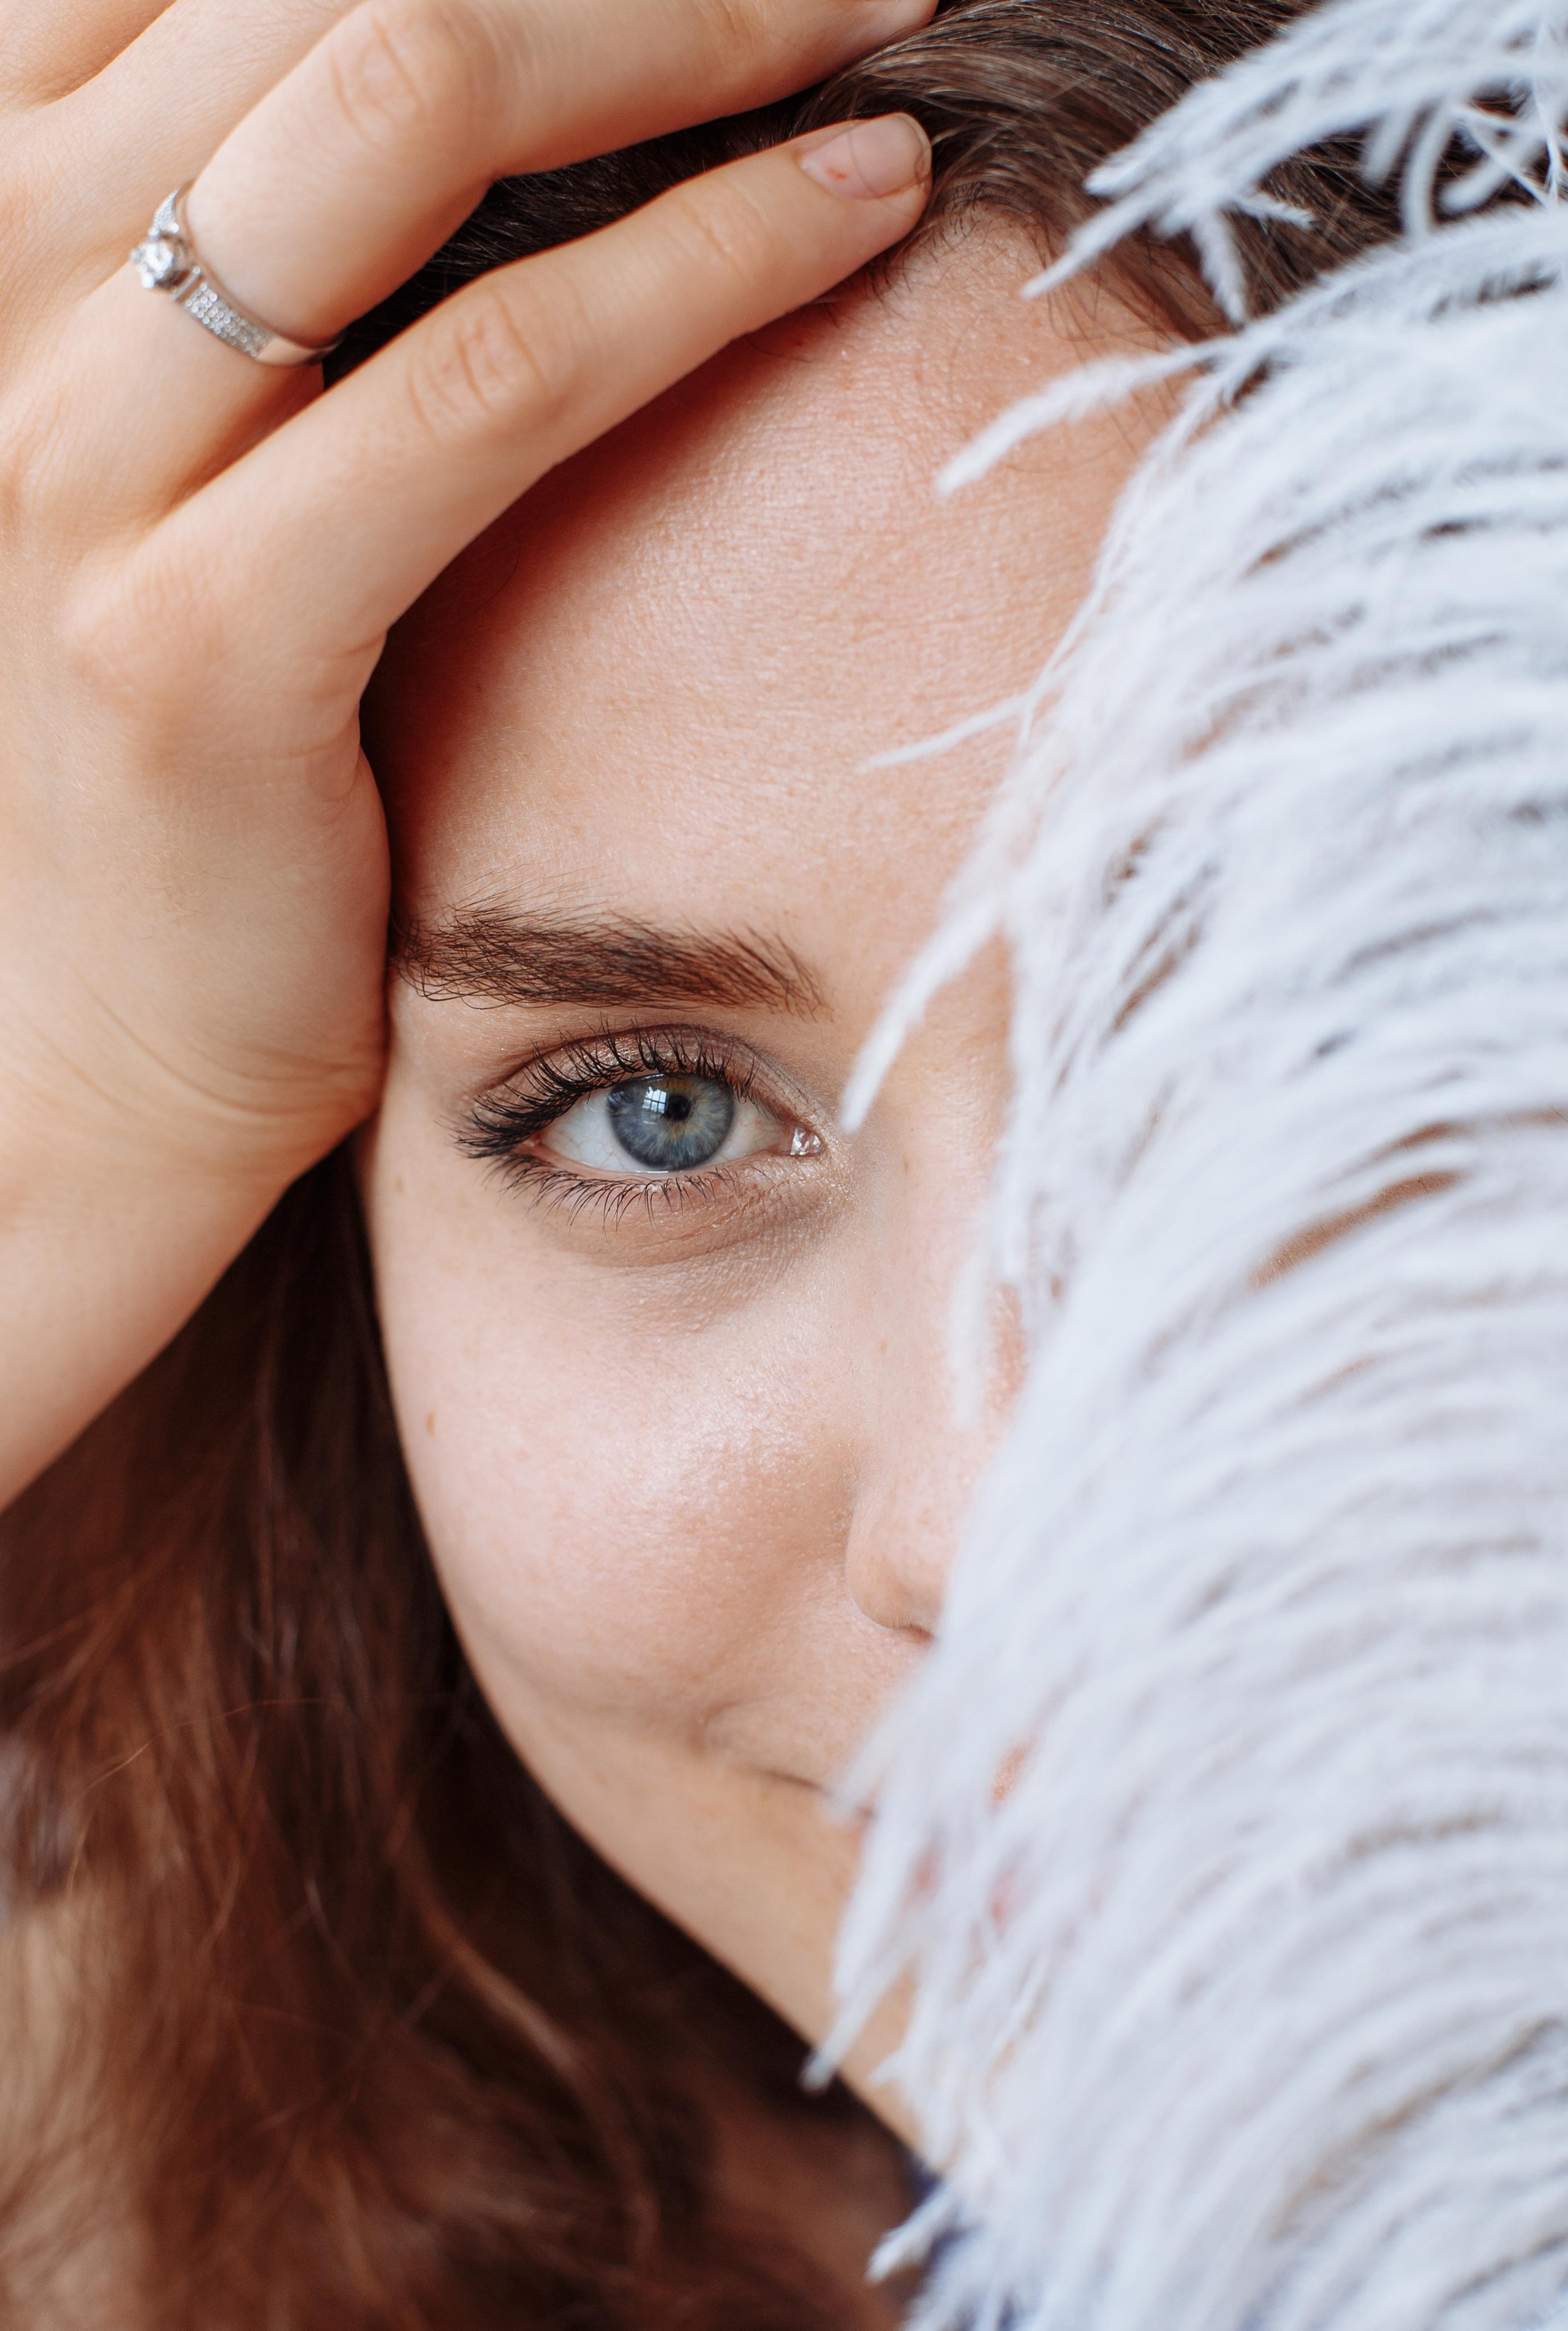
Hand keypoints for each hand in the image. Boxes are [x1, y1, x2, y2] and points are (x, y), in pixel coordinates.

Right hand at [0, 0, 932, 1505]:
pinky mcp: (194, 638)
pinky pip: (490, 382)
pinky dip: (703, 265)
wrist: (90, 1045)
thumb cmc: (196, 721)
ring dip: (696, 33)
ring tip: (889, 23)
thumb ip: (294, 233)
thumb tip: (529, 72)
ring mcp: (68, 454)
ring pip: (409, 103)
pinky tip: (868, 204)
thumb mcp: (207, 422)